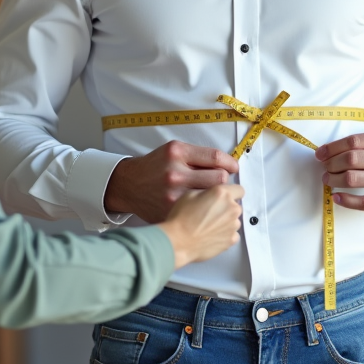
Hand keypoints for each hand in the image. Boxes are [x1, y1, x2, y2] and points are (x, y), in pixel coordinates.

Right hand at [104, 140, 239, 222]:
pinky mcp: (172, 212)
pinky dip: (205, 212)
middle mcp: (175, 173)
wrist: (129, 185)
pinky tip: (201, 210)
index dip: (230, 163)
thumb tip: (228, 166)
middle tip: (219, 184)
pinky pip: (200, 213)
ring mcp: (174, 195)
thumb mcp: (174, 150)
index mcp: (177, 153)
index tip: (234, 168)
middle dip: (223, 182)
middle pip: (219, 180)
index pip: (215, 158)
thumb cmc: (155, 167)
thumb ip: (198, 156)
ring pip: (212, 199)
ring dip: (216, 198)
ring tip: (210, 197)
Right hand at [158, 184, 243, 268]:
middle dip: (226, 208)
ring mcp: (233, 225)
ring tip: (208, 226)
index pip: (239, 190)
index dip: (232, 193)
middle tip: (210, 213)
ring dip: (225, 222)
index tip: (225, 198)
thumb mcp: (190, 194)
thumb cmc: (181, 218)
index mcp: (222, 194)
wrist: (178, 241)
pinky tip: (211, 235)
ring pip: (234, 221)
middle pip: (235, 206)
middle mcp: (232, 208)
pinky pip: (232, 234)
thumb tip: (213, 195)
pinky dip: (224, 234)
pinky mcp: (231, 240)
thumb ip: (208, 192)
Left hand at [314, 129, 363, 210]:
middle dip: (331, 163)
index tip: (320, 154)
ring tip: (328, 179)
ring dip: (334, 179)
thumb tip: (327, 152)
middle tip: (325, 166)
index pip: (353, 142)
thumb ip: (361, 143)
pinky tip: (336, 196)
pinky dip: (346, 200)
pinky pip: (363, 203)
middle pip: (351, 159)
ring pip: (353, 179)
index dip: (332, 148)